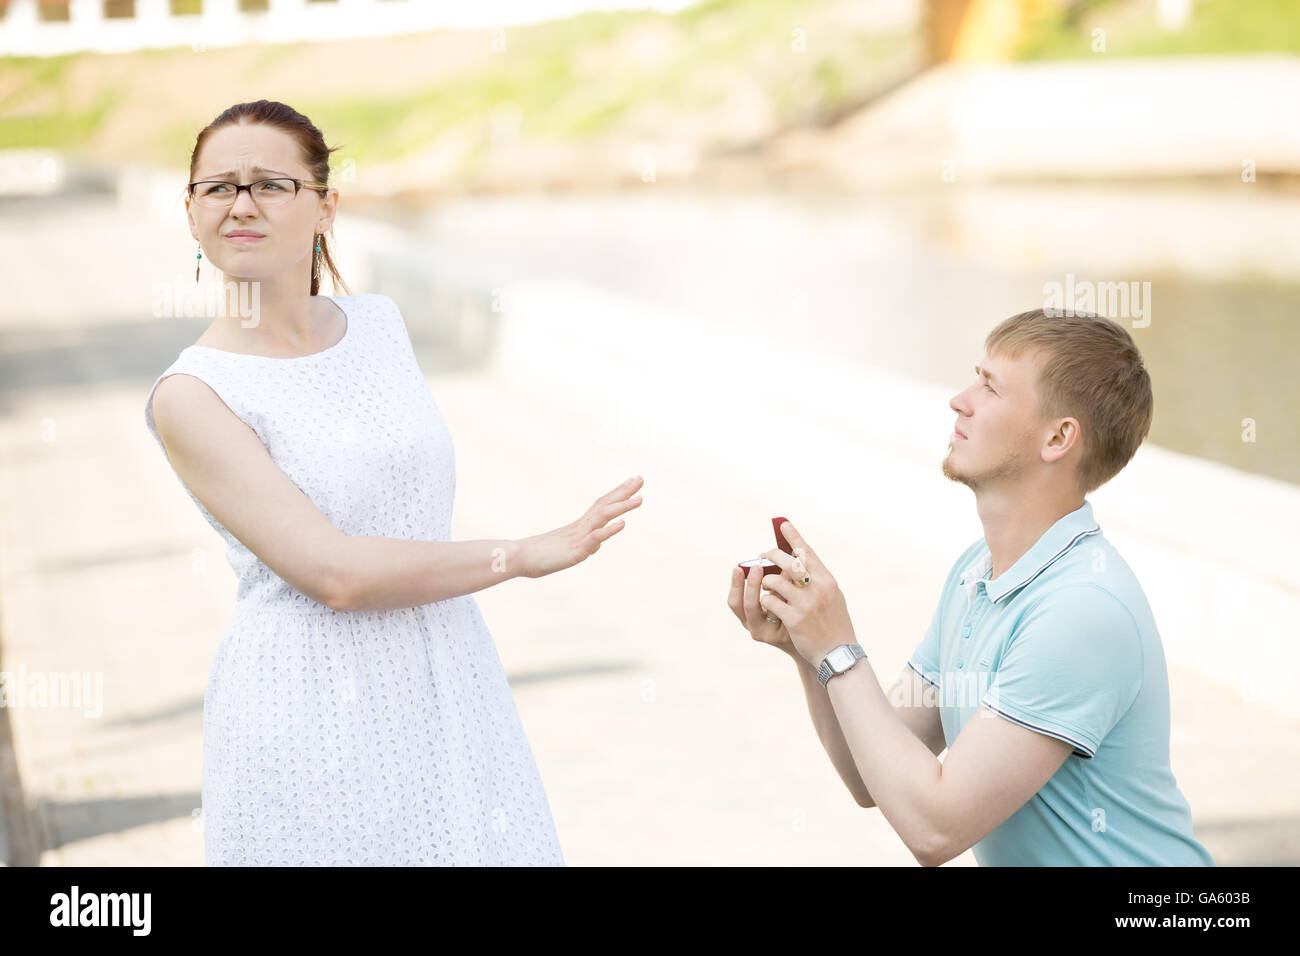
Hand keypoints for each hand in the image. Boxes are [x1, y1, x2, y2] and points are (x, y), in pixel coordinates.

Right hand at [517, 476, 643, 578]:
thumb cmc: (539, 554)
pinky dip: (609, 530)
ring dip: (621, 507)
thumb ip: (584, 545)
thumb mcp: (568, 549)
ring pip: (603, 518)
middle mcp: (581, 527)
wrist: (519, 557)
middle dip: (624, 492)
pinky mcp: (576, 551)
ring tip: (639, 499)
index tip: (632, 480)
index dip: (618, 492)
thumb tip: (595, 543)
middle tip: (641, 478)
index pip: (602, 504)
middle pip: (605, 505)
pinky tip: (622, 523)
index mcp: (580, 525)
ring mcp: (579, 537)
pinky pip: (594, 538)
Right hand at [727, 561, 797, 657]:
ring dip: (772, 590)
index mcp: (747, 616)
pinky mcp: (783, 636)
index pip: (734, 602)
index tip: (738, 567)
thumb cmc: (789, 610)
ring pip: (765, 610)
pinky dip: (785, 598)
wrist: (808, 636)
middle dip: (750, 586)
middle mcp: (754, 626)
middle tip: (756, 567)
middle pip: (745, 607)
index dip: (735, 585)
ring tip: (778, 573)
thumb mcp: (776, 597)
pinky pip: (783, 614)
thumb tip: (765, 555)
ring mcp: (768, 633)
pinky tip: (793, 587)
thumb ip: (769, 581)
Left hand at [757, 520, 855, 667]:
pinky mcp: (794, 619)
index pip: (808, 552)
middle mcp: (818, 589)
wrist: (839, 654)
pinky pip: (770, 601)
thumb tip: (797, 559)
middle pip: (788, 562)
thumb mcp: (833, 596)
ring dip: (765, 581)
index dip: (793, 537)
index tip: (782, 524)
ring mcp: (806, 604)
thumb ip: (817, 579)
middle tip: (762, 556)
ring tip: (765, 585)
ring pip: (774, 581)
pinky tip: (768, 604)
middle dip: (771, 556)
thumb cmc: (834, 623)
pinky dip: (766, 600)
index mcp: (828, 580)